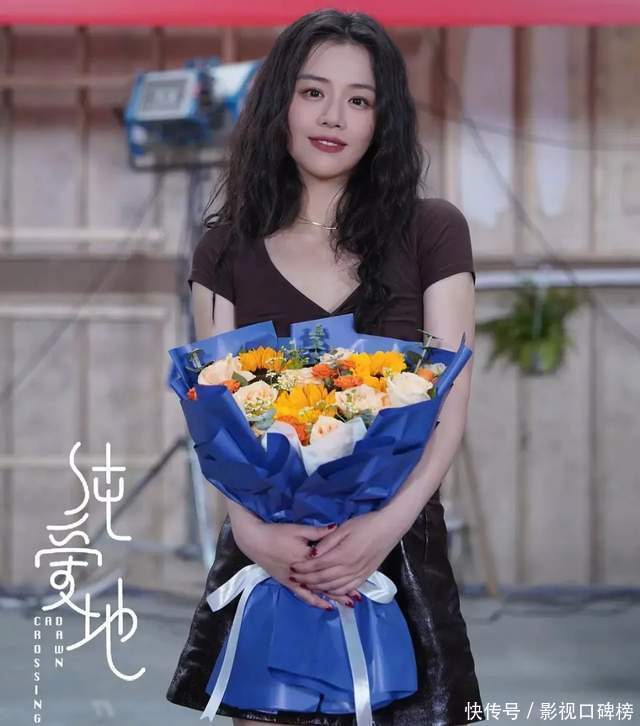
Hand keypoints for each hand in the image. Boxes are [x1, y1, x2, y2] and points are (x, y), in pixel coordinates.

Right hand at [228, 502, 355, 609]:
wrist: (255, 541)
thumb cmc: (277, 533)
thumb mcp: (299, 529)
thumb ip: (319, 532)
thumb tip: (337, 527)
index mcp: (307, 558)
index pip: (330, 566)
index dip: (344, 571)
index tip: (359, 575)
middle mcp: (303, 573)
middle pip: (326, 583)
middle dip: (343, 590)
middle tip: (357, 597)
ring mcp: (295, 580)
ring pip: (318, 591)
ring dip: (333, 597)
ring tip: (347, 604)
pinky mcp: (288, 583)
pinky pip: (304, 595)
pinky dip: (316, 601)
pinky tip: (326, 606)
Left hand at [288, 509, 403, 599]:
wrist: (389, 528)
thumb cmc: (365, 524)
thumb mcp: (344, 528)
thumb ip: (327, 542)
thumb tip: (312, 554)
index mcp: (342, 554)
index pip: (317, 565)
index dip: (304, 568)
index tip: (293, 567)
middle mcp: (349, 568)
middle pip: (323, 578)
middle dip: (307, 580)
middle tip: (294, 578)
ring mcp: (358, 574)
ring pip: (334, 586)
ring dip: (319, 588)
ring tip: (306, 585)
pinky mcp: (365, 576)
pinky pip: (348, 588)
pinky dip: (336, 592)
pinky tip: (328, 591)